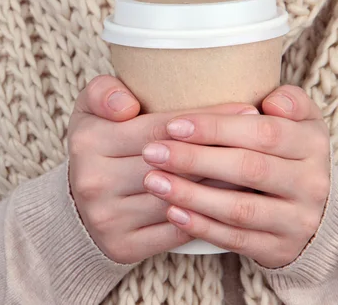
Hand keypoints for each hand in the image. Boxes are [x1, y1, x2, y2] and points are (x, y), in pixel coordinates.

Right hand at [68, 75, 258, 263]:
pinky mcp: (122, 246)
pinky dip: (207, 217)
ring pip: (180, 198)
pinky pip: (176, 231)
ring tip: (252, 169)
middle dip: (221, 150)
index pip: (159, 128)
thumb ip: (104, 92)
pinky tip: (229, 202)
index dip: (205, 119)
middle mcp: (94, 181)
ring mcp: (107, 218)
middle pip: (174, 164)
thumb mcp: (89, 110)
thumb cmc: (98, 148)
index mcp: (88, 141)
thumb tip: (127, 106)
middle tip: (260, 140)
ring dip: (221, 185)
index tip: (245, 110)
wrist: (78, 204)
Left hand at [141, 85, 330, 267]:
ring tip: (153, 181)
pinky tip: (171, 212)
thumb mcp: (299, 123)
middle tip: (151, 152)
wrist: (312, 212)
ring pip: (239, 208)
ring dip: (191, 195)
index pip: (263, 133)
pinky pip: (236, 240)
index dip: (216, 128)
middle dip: (194, 160)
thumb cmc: (288, 155)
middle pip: (248, 169)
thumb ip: (289, 101)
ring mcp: (296, 220)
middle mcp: (311, 184)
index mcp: (312, 145)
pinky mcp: (279, 248)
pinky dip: (202, 226)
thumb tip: (272, 102)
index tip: (172, 126)